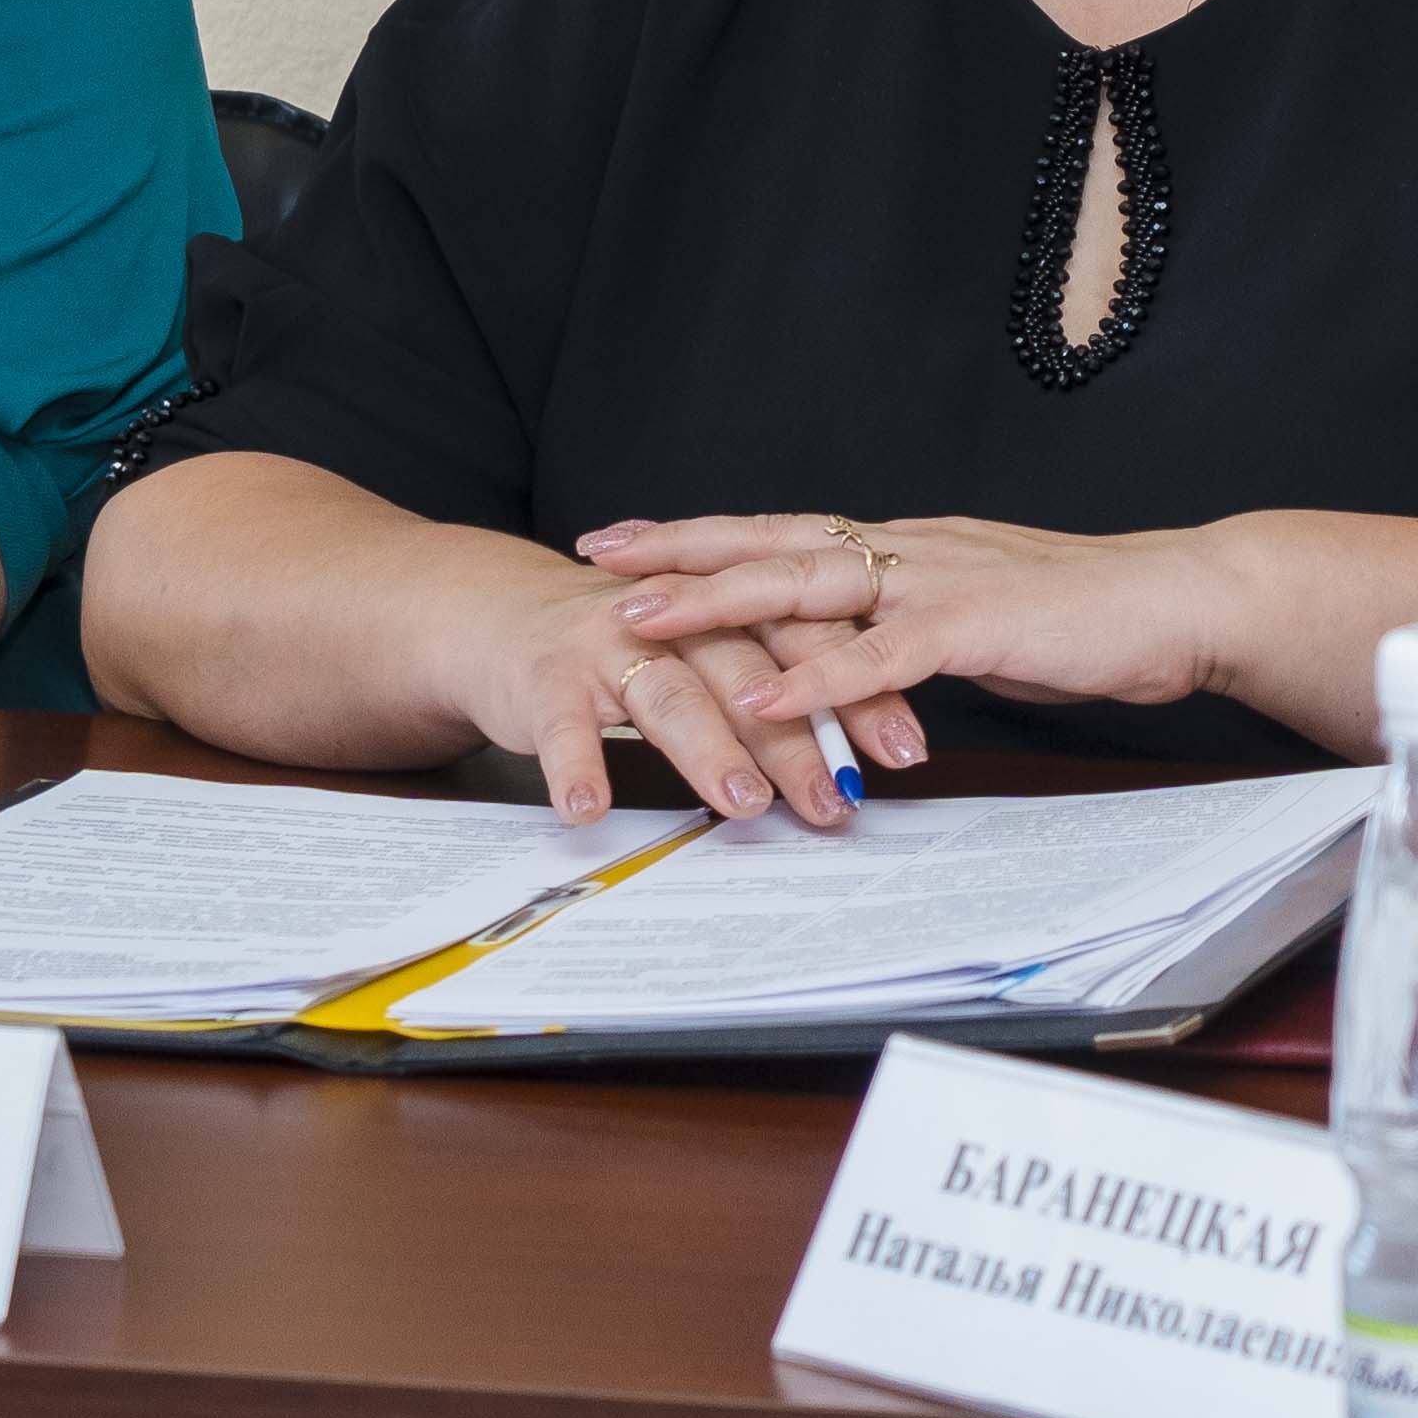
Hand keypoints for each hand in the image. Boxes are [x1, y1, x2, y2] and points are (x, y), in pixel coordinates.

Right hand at [444, 561, 900, 831]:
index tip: (907, 750)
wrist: (510, 617)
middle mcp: (682, 618)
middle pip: (752, 675)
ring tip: (744, 804)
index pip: (813, 645)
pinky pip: (564, 726)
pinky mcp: (549, 675)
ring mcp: (613, 642)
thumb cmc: (636, 647)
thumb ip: (779, 693)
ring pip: (672, 696)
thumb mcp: (714, 658)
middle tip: (838, 799)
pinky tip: (588, 810)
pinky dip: (577, 766)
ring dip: (710, 751)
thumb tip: (859, 765)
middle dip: (799, 739)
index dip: (862, 692)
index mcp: (735, 607)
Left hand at [581, 510, 1235, 752]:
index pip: (789, 532)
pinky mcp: (973, 625)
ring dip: (714, 603)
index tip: (636, 538)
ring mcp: (936, 582)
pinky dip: (810, 680)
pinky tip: (758, 697)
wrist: (1181, 601)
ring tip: (638, 619)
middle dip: (680, 549)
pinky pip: (875, 655)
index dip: (710, 535)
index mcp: (910, 547)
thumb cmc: (1094, 616)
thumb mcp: (985, 621)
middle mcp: (909, 550)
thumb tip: (877, 662)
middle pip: (772, 541)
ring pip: (803, 587)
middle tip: (599, 554)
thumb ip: (923, 634)